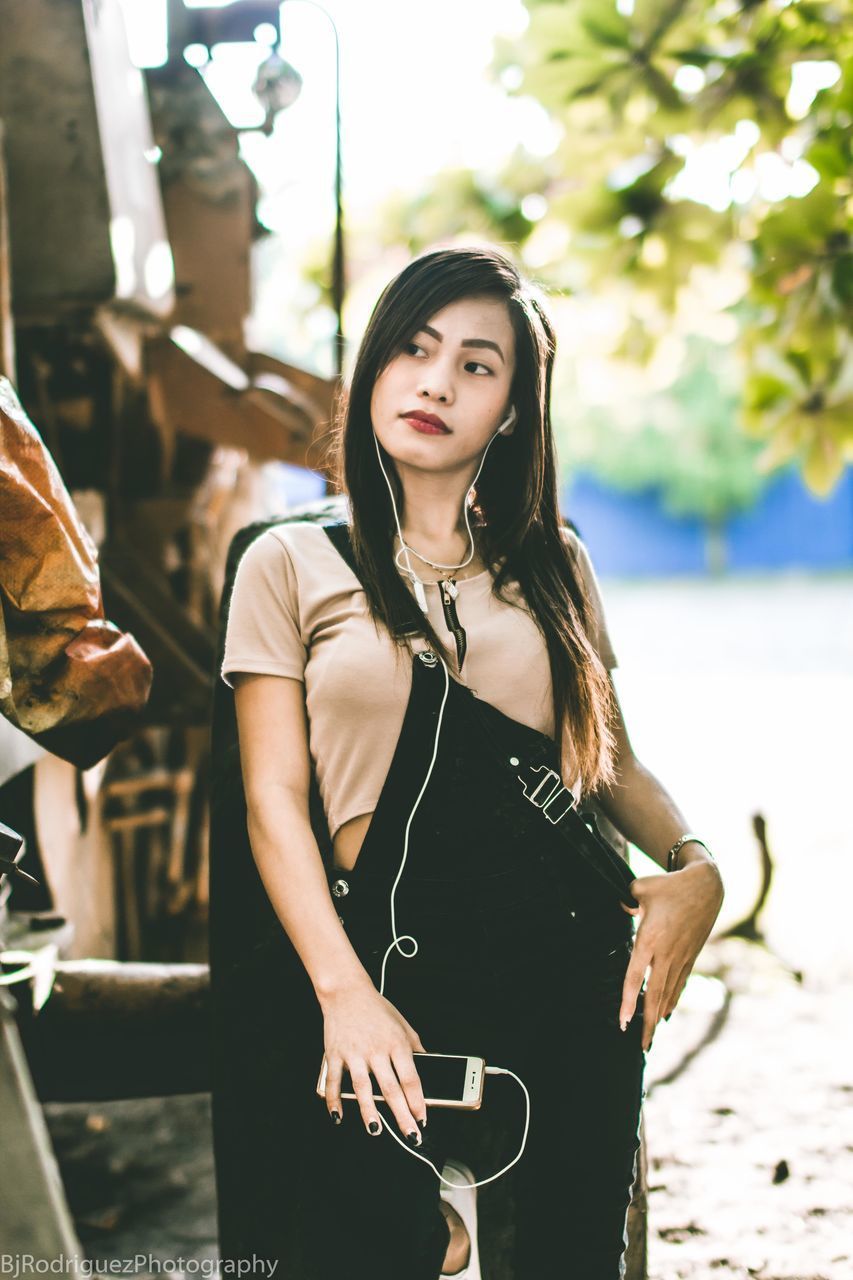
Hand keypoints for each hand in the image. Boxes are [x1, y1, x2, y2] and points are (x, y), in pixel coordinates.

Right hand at [319, 977, 427, 1140]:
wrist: (346, 991)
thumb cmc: (377, 1008)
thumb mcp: (403, 1024)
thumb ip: (416, 1047)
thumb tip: (429, 1066)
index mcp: (397, 1043)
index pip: (411, 1079)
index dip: (418, 1102)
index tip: (423, 1118)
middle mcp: (376, 1050)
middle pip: (391, 1089)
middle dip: (402, 1116)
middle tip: (410, 1136)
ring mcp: (354, 1053)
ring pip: (363, 1088)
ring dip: (369, 1112)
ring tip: (376, 1130)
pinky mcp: (335, 1054)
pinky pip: (335, 1081)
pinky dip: (334, 1100)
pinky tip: (338, 1116)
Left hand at [618, 860, 723, 1050]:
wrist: (706, 885)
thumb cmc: (669, 885)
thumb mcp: (640, 887)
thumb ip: (626, 900)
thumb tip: (621, 907)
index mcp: (650, 939)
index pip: (634, 976)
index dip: (628, 1001)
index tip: (623, 1021)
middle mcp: (666, 954)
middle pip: (654, 995)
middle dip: (647, 1022)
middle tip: (641, 1046)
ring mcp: (680, 957)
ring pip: (668, 993)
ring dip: (659, 1017)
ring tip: (650, 1037)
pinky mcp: (691, 956)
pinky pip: (679, 984)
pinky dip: (672, 1001)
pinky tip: (665, 1014)